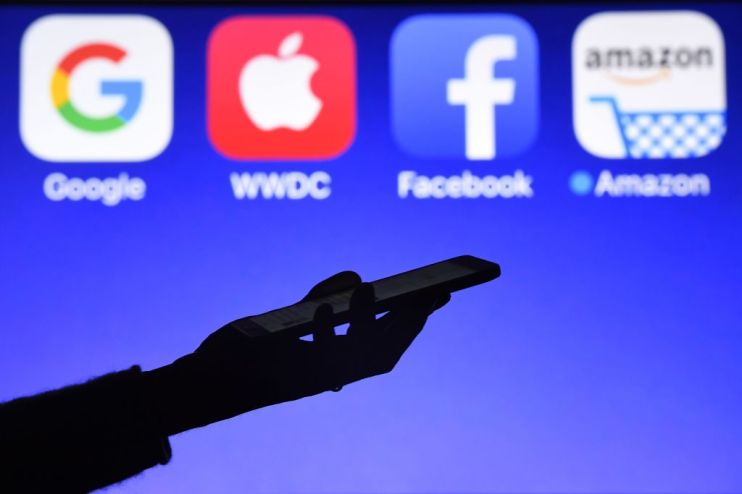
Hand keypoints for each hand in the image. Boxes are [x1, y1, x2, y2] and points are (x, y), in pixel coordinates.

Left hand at [144, 272, 448, 435]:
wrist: (208, 380)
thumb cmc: (253, 350)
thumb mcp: (293, 317)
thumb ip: (324, 296)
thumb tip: (357, 275)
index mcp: (337, 363)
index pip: (387, 343)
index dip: (416, 322)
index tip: (441, 294)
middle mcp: (329, 376)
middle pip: (381, 351)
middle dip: (408, 324)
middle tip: (430, 291)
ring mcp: (308, 379)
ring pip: (349, 356)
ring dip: (364, 323)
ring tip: (371, 288)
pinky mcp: (282, 377)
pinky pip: (306, 357)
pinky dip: (320, 332)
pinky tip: (324, 308)